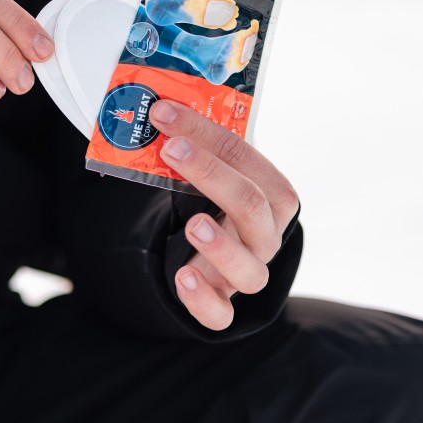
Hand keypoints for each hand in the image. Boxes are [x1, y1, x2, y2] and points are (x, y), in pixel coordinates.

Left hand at [148, 99, 299, 330]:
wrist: (209, 254)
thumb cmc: (212, 202)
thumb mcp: (207, 172)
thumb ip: (191, 145)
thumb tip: (153, 106)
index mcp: (269, 198)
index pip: (253, 163)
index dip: (211, 137)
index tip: (164, 113)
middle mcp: (265, 236)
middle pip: (255, 208)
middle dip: (213, 174)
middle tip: (172, 150)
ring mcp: (245, 273)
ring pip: (252, 271)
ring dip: (223, 247)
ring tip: (192, 224)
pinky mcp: (220, 305)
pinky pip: (222, 316)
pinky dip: (204, 301)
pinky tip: (183, 277)